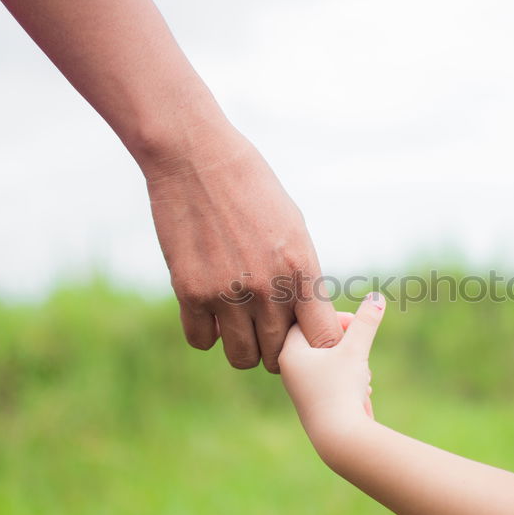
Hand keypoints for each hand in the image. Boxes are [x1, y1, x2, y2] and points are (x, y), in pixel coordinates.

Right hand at [142, 121, 343, 372]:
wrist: (197, 158)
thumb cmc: (251, 187)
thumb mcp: (293, 228)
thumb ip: (302, 275)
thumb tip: (308, 318)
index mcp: (301, 268)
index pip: (323, 338)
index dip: (316, 346)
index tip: (304, 338)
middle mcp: (268, 287)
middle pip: (279, 354)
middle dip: (275, 348)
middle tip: (264, 327)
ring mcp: (228, 293)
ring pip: (242, 356)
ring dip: (242, 346)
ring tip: (238, 324)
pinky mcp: (190, 292)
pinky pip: (202, 341)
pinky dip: (207, 332)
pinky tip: (209, 311)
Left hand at [278, 293, 385, 449]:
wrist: (340, 438)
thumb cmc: (341, 390)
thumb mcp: (355, 350)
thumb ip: (366, 322)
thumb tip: (378, 296)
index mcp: (289, 352)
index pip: (305, 319)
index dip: (333, 319)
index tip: (354, 325)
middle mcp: (289, 370)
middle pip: (318, 339)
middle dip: (345, 341)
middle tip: (359, 348)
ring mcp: (301, 388)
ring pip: (327, 360)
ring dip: (350, 361)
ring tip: (362, 374)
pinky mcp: (314, 402)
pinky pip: (330, 379)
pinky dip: (348, 379)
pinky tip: (362, 390)